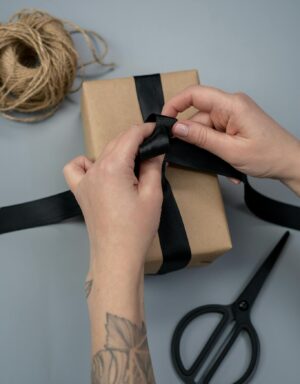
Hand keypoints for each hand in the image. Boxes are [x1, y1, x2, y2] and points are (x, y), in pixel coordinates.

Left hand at [63, 123, 162, 274]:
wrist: (116, 256)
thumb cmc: (136, 229)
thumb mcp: (152, 195)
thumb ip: (153, 167)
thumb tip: (155, 151)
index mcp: (114, 167)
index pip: (130, 136)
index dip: (145, 130)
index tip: (156, 130)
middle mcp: (96, 169)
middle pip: (116, 142)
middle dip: (135, 140)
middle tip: (152, 148)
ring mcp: (85, 180)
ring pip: (101, 153)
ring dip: (117, 151)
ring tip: (132, 163)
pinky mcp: (80, 192)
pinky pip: (76, 168)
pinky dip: (87, 163)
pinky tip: (100, 170)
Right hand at [163, 86, 299, 193]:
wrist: (290, 162)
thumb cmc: (270, 155)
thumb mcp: (230, 150)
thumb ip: (201, 138)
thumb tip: (177, 128)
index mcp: (232, 104)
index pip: (194, 94)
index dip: (175, 104)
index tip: (164, 120)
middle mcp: (231, 106)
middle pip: (198, 116)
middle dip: (192, 137)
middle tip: (191, 154)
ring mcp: (233, 115)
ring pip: (205, 128)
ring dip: (206, 146)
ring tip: (219, 161)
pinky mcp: (234, 124)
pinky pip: (215, 133)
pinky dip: (215, 147)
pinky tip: (224, 160)